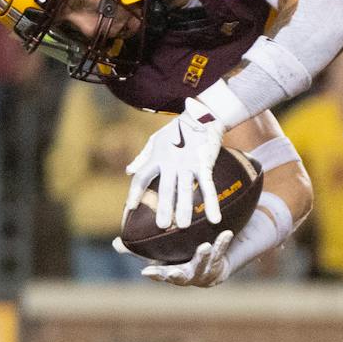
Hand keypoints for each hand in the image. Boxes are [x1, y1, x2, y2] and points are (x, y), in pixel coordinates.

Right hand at [118, 232, 234, 286]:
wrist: (208, 268)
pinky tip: (226, 233)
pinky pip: (220, 253)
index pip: (159, 274)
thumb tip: (115, 243)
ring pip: (203, 265)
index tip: (147, 272)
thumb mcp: (157, 255)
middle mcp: (186, 275)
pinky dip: (222, 243)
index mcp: (169, 272)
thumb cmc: (178, 260)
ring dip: (203, 257)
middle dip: (178, 275)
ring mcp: (202, 271)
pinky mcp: (217, 263)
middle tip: (175, 271)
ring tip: (205, 246)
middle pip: (180, 277)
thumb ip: (137, 250)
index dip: (154, 274)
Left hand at [123, 99, 230, 229]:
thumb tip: (128, 171)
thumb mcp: (156, 141)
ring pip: (186, 190)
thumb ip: (142, 158)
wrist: (201, 115)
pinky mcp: (204, 164)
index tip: (129, 208)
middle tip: (162, 226)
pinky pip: (208, 186)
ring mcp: (188, 164)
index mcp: (157, 158)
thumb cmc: (177, 129)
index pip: (142, 177)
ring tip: (183, 226)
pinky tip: (214, 219)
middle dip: (164, 207)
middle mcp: (171, 163)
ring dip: (185, 208)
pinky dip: (212, 203)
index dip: (135, 192)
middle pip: (165, 188)